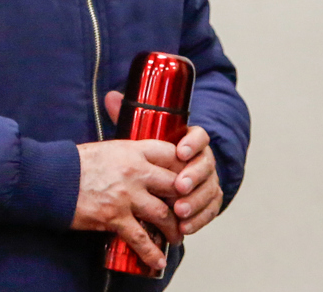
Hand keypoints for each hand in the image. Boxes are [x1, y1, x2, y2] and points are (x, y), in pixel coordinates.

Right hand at [72, 124, 183, 269]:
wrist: (52, 178)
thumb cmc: (76, 163)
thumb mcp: (109, 148)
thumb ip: (130, 155)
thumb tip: (144, 164)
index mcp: (133, 150)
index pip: (171, 154)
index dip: (184, 167)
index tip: (188, 178)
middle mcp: (136, 171)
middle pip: (175, 185)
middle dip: (186, 200)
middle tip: (188, 210)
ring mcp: (127, 196)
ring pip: (163, 213)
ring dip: (174, 228)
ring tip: (177, 236)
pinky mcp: (115, 217)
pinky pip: (141, 238)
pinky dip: (152, 252)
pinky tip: (158, 260)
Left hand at [103, 90, 223, 237]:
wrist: (165, 182)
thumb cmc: (152, 158)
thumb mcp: (142, 138)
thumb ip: (130, 117)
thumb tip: (112, 96)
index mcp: (191, 142)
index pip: (200, 136)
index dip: (193, 143)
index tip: (181, 151)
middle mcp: (203, 160)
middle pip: (206, 165)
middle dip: (194, 176)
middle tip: (179, 186)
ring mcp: (208, 182)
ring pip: (209, 189)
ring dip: (196, 201)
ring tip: (179, 211)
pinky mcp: (209, 202)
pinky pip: (210, 211)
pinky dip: (200, 219)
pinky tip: (186, 226)